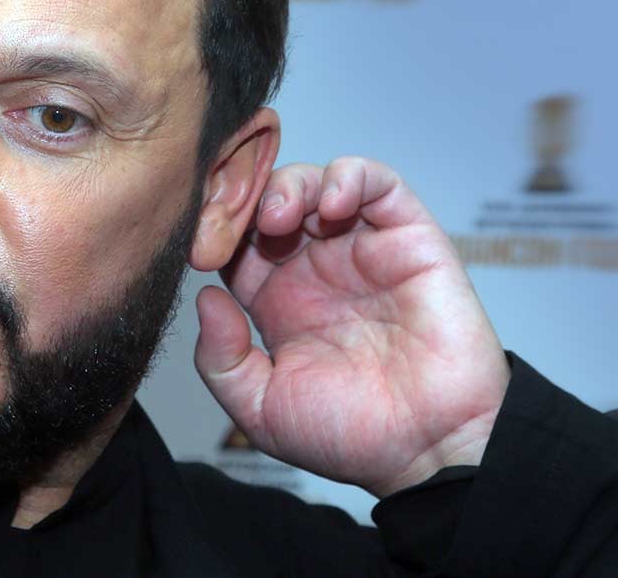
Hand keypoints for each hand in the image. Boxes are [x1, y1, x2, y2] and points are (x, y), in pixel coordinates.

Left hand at [194, 157, 510, 497]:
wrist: (431, 452)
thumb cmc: (354, 436)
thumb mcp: (261, 408)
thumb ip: (221, 359)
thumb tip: (204, 297)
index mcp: (277, 299)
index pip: (234, 239)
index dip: (215, 231)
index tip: (197, 243)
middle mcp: (315, 267)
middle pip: (268, 202)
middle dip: (245, 202)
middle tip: (235, 225)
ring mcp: (360, 248)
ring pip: (317, 182)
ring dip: (291, 186)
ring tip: (278, 218)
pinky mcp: (409, 237)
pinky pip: (378, 183)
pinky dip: (350, 176)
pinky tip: (330, 204)